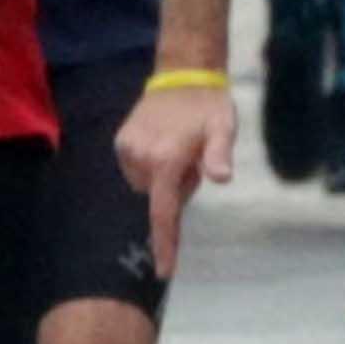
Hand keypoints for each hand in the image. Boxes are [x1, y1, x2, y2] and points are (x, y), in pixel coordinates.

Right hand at [118, 76, 238, 276]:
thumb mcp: (223, 128)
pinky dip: (152, 166)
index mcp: (165, 160)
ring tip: (180, 147)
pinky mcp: (120, 142)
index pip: (163, 213)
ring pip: (148, 185)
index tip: (163, 271)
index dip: (165, 244)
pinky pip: (137, 169)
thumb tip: (221, 178)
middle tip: (195, 159)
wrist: (183, 72)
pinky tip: (165, 142)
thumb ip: (219, 154)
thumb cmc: (209, 105)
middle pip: (159, 198)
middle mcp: (139, 157)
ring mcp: (126, 149)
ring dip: (165, 177)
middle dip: (177, 189)